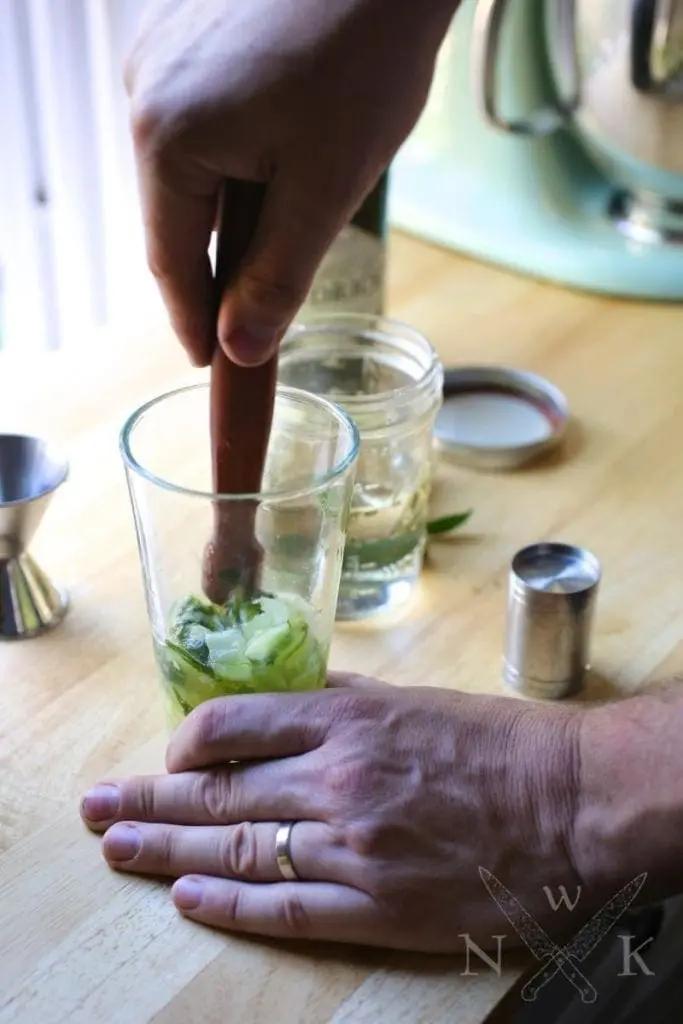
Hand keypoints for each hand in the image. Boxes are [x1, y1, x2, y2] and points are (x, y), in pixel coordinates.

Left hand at [81, 674, 586, 951]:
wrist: (567, 804)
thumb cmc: (495, 744)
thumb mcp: (413, 699)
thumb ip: (342, 702)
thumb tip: (286, 703)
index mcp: (346, 720)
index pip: (233, 725)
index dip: (186, 743)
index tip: (169, 756)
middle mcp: (335, 780)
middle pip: (216, 792)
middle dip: (147, 799)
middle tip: (95, 809)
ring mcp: (349, 846)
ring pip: (234, 849)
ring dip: (167, 852)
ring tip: (117, 850)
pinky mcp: (374, 904)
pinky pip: (281, 907)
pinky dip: (226, 905)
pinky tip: (185, 900)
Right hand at [125, 0, 456, 366]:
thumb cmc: (364, 56)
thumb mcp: (325, 189)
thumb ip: (277, 278)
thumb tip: (238, 349)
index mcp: (165, 137)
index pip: (173, 263)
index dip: (196, 325)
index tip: (216, 368)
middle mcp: (144, 96)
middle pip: (176, 221)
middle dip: (218, 272)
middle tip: (257, 320)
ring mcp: (161, 63)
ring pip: (190, 178)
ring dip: (232, 219)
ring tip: (284, 232)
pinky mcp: (187, 44)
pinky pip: (200, 132)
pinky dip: (235, 167)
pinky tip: (279, 163)